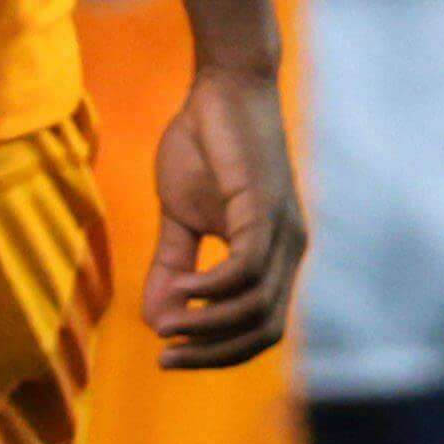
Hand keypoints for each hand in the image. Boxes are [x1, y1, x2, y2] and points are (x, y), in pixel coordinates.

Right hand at [144, 62, 306, 369]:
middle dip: (214, 353)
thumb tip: (154, 321)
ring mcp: (283, 231)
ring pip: (257, 307)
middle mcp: (289, 250)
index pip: (259, 330)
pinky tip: (180, 288)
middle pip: (264, 331)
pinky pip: (246, 268)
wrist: (221, 86)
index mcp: (274, 256)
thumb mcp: (181, 217)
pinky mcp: (266, 208)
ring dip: (208, 325)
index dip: (217, 353)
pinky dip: (211, 289)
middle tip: (166, 356)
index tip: (169, 355)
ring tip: (167, 322)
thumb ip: (173, 267)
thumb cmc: (206, 146)